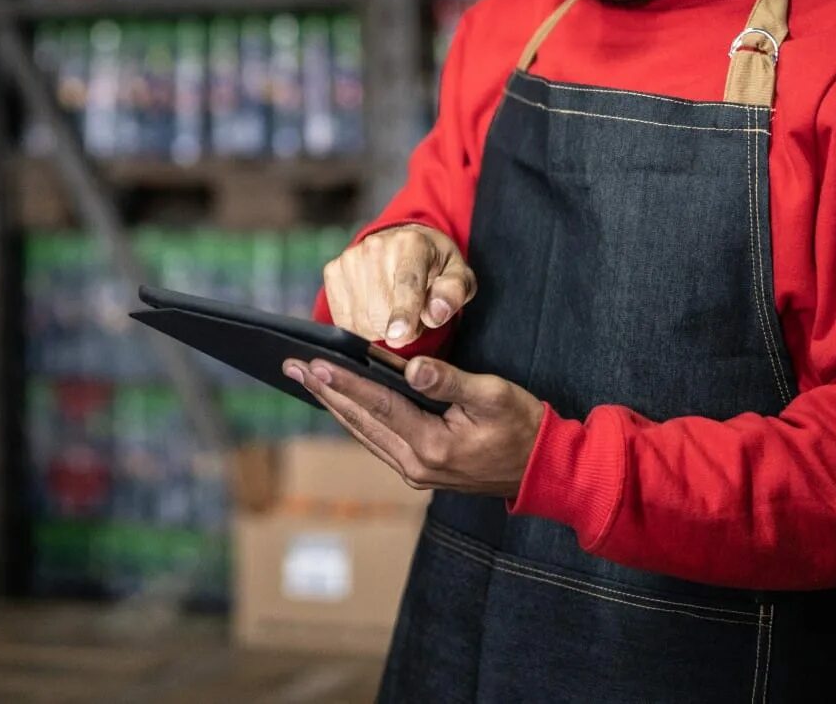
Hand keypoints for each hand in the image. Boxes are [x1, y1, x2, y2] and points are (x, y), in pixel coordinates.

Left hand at [283, 354, 543, 500]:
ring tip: (307, 381)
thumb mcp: (493, 395)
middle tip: (291, 367)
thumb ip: (449, 380)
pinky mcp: (421, 471)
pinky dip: (355, 419)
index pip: (378, 405)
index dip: (343, 382)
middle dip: (324, 391)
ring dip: (334, 405)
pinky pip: (377, 441)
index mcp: (432, 445)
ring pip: (363, 433)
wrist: (544, 470)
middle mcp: (416, 464)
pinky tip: (342, 403)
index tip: (312, 364)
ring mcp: (416, 472)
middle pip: (360, 420)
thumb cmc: (523, 427)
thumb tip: (412, 368)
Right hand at [323, 223, 476, 345]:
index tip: (399, 335)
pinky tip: (374, 310)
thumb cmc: (434, 265)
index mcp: (412, 243)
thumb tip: (436, 314)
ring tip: (394, 311)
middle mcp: (376, 245)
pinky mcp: (333, 270)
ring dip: (380, 329)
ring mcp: (350, 257)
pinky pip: (343, 319)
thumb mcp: (458, 276)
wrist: (402, 243)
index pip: (407, 283)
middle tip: (413, 319)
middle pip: (381, 310)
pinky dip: (360, 326)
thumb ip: (453, 294)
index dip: (403, 312)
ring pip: (361, 320)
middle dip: (400, 329)